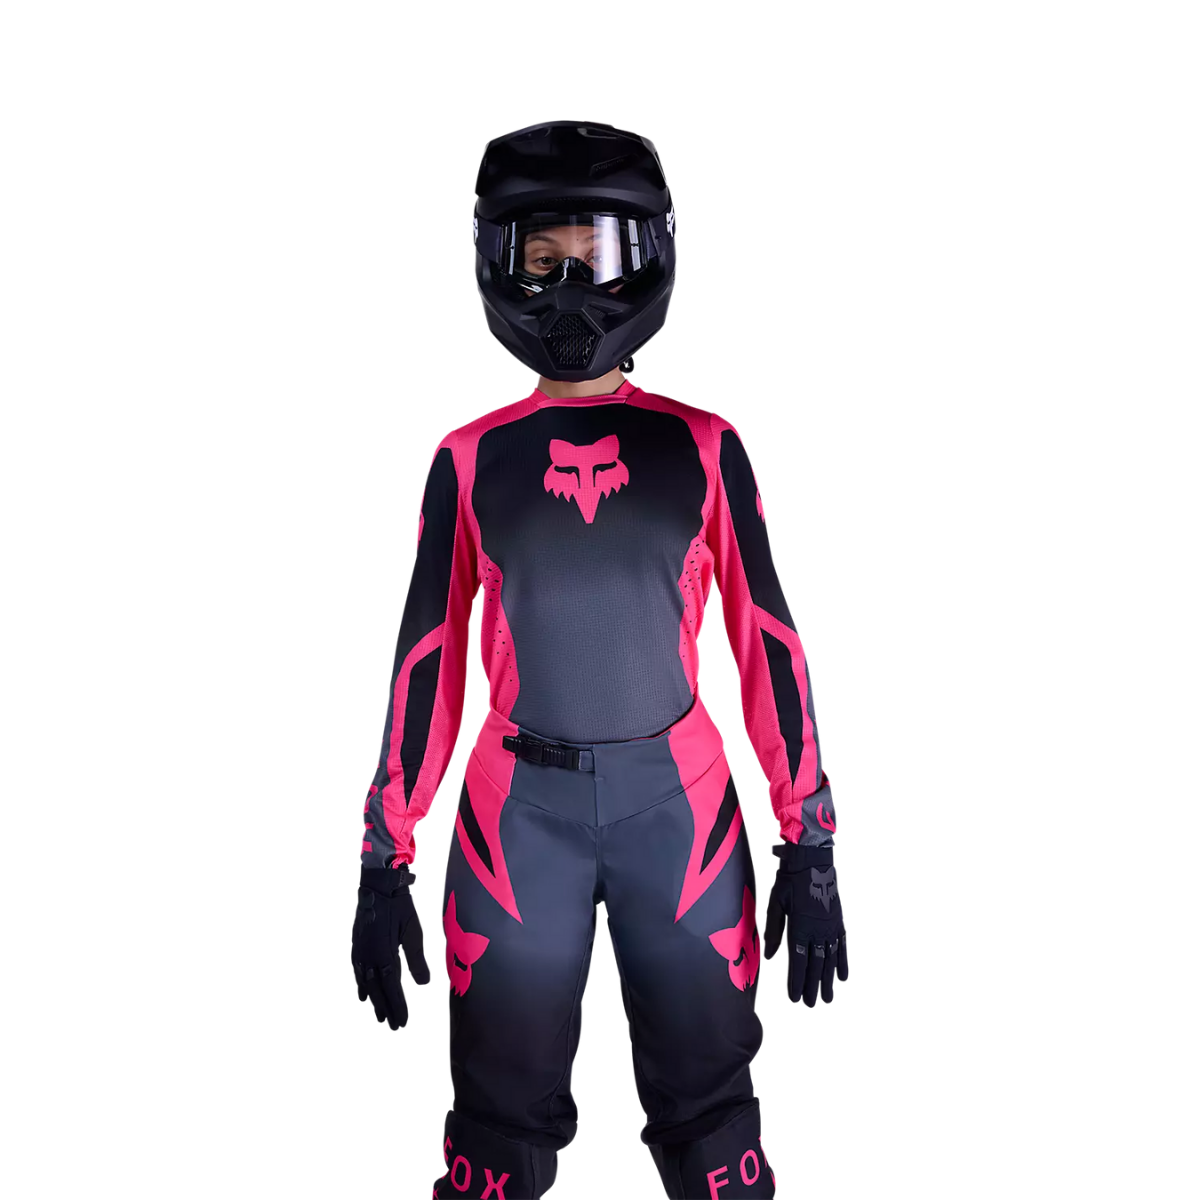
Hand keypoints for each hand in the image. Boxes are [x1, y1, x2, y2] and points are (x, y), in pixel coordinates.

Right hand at [351, 865, 430, 1029]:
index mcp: (384, 955)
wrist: (378, 885)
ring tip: (380, 1015)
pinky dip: (362, 985)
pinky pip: (358, 971)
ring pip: (367, 983)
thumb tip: (424, 984)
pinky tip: (363, 994)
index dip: (398, 1006)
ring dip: (374, 1000)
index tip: (403, 1022)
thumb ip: (417, 960)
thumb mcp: (413, 932)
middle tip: (393, 1026)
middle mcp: (368, 957)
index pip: (392, 988)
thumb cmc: (399, 907)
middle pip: (378, 990)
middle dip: (387, 1008)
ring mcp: (360, 952)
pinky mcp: (357, 945)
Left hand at [763, 844, 847, 1006]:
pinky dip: (843, 962)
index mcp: (800, 927)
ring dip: (828, 980)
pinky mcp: (837, 920)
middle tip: (811, 1004)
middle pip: (816, 964)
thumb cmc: (789, 880)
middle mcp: (818, 930)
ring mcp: (830, 926)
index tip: (795, 998)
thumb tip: (770, 956)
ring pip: (830, 959)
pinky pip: (842, 945)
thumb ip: (773, 931)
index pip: (798, 961)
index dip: (797, 981)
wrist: (813, 860)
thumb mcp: (776, 903)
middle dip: (812, 986)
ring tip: (827, 998)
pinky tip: (842, 976)